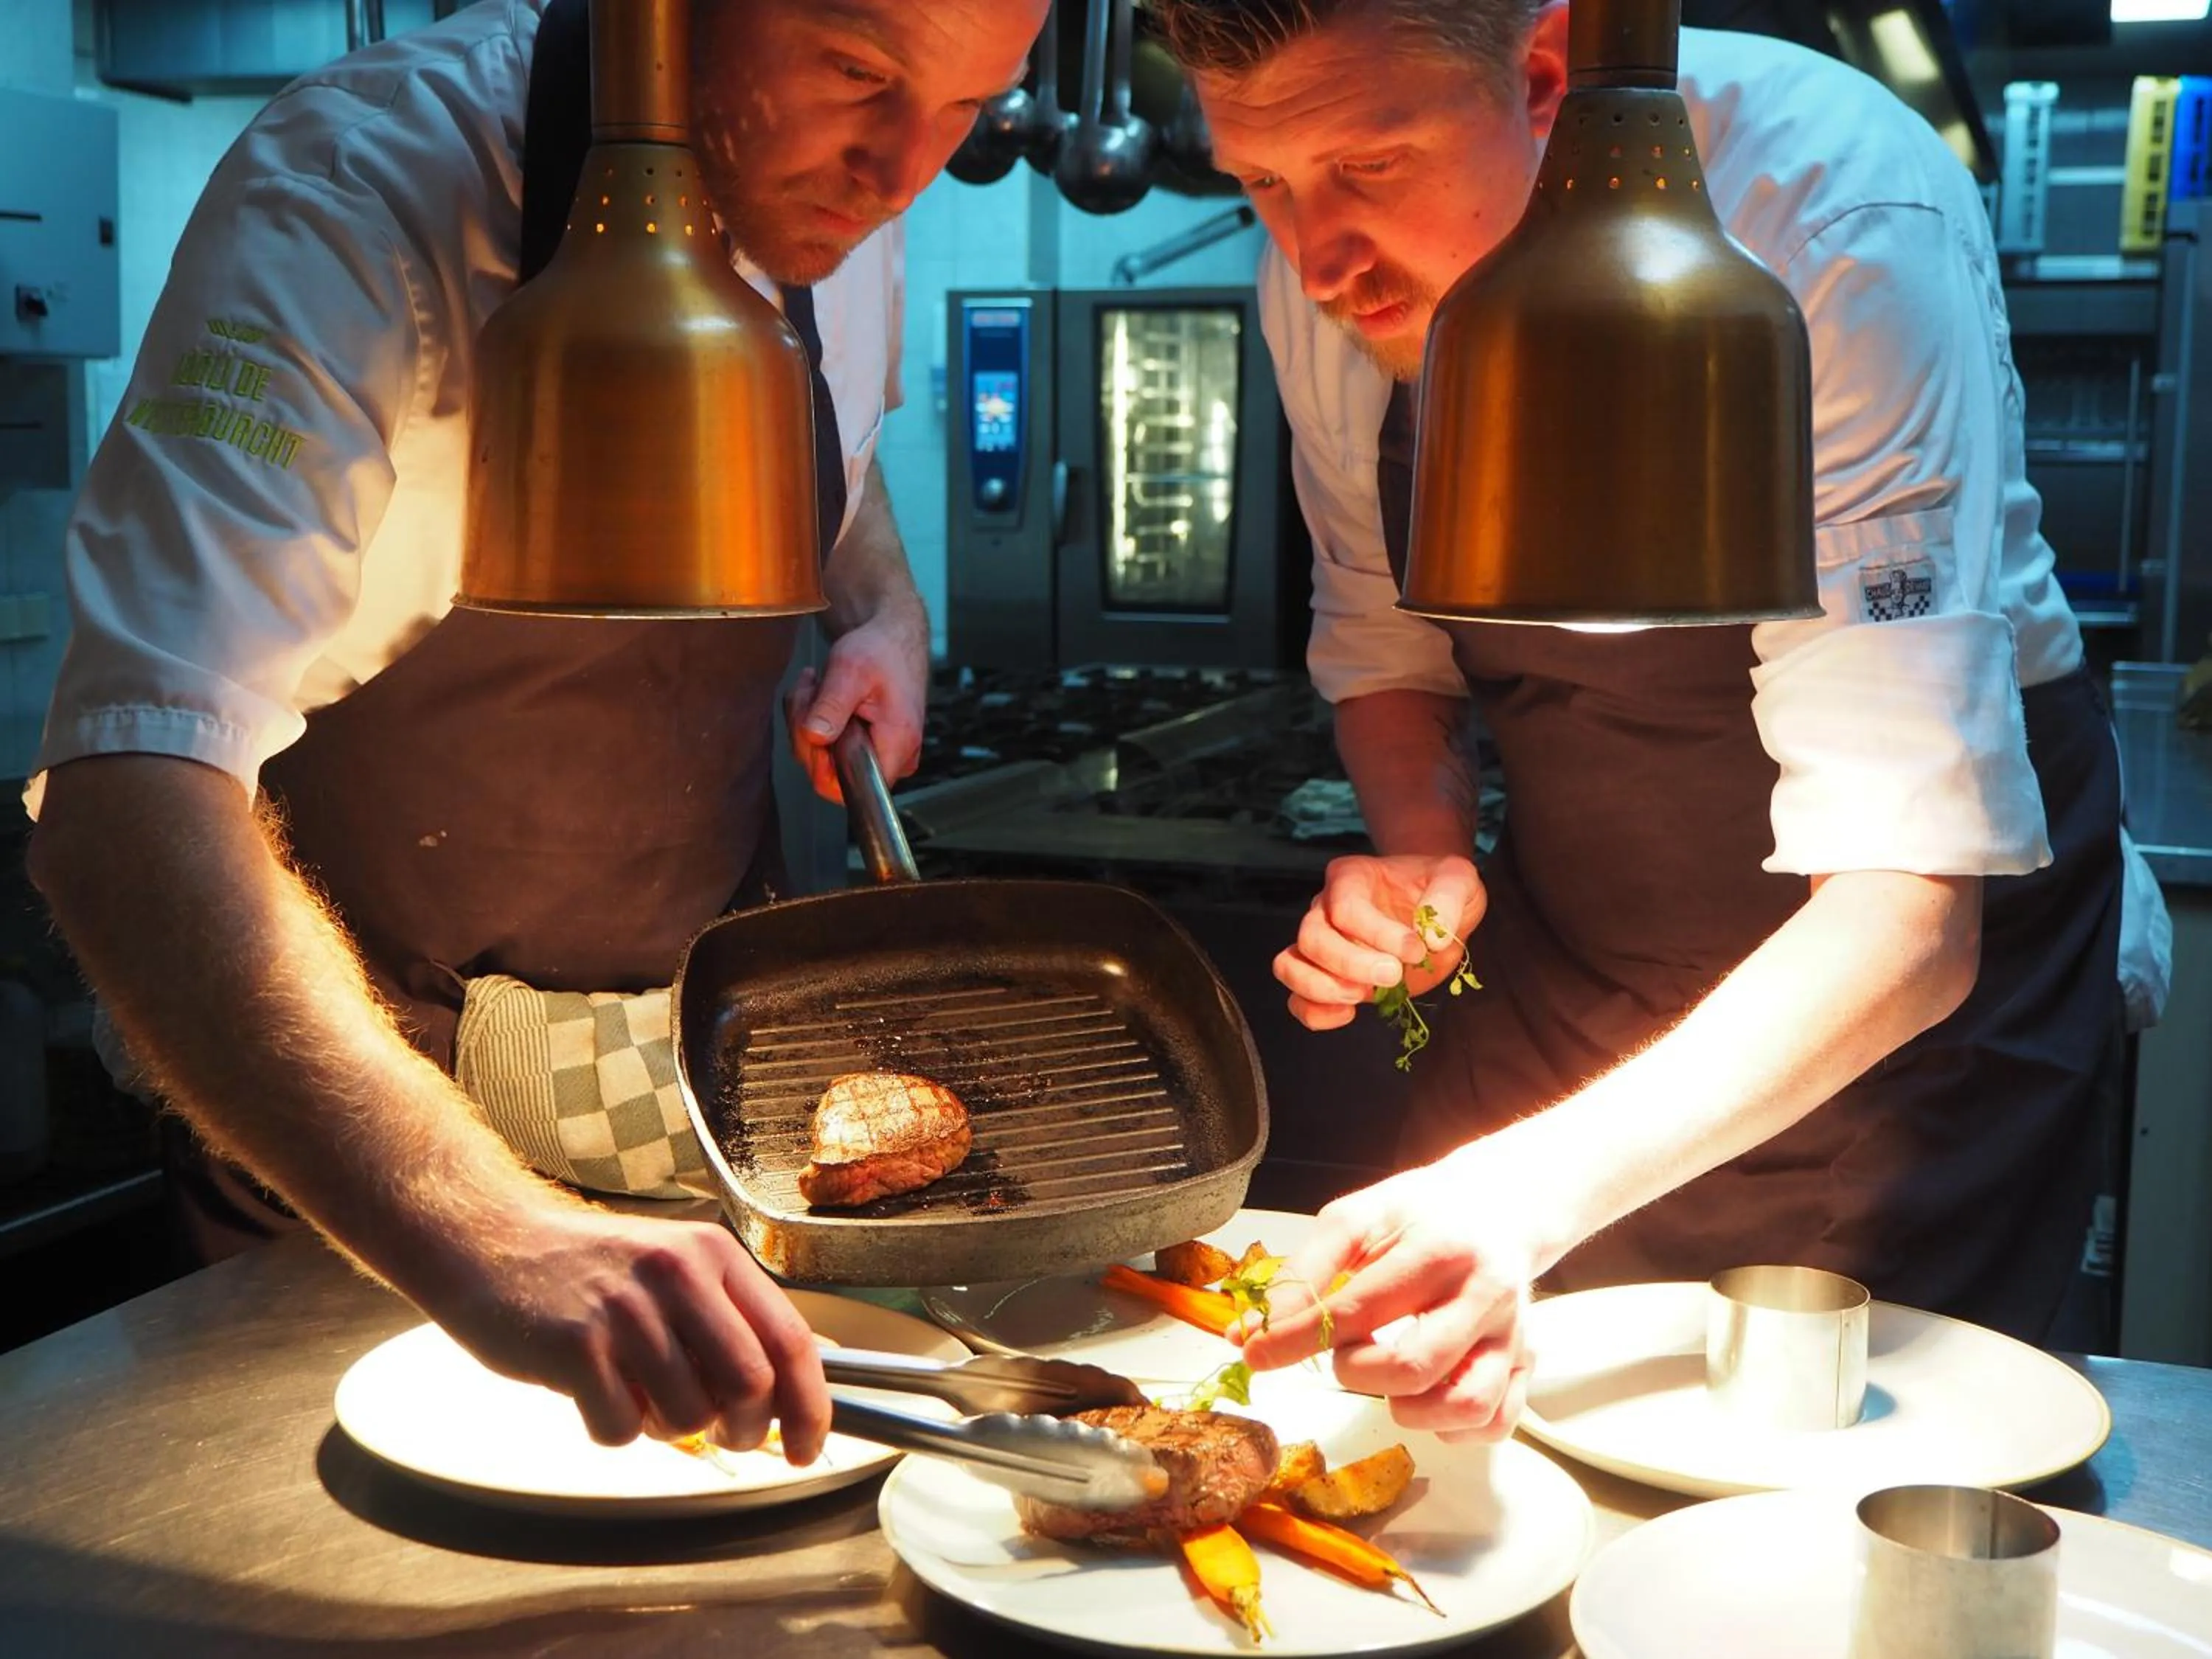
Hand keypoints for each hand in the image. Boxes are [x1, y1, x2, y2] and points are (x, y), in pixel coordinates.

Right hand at [420, 1204, 832, 1464]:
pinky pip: (620, 1429)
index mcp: (714, 1256)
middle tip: (725, 1435)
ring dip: (670, 1428)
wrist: (494, 1242)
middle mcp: (678, 1275)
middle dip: (747, 1430)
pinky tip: (593, 1390)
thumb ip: (734, 1318)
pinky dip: (613, 1429)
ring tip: (640, 1392)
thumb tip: (802, 1377)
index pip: (790, 1339)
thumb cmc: (591, 1270)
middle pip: (751, 1385)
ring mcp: (626, 1310)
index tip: (809, 1447)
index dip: (811, 1405)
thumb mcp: (675, 1270)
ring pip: (689, 1416)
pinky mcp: (576, 1346)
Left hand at [786, 611, 928, 801]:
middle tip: (812, 694)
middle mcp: (895, 757)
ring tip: (818, 688)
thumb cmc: (880, 649)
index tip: (813, 729)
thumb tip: (815, 738)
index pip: (852, 789)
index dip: (821, 766)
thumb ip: (832, 706)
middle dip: (807, 733)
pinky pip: (830, 751)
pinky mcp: (870, 748)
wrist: (892, 638)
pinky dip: (815, 722)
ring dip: (807, 723)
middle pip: (832, 775)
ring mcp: (883, 754)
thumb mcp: (850, 670)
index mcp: (897, 742)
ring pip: (825, 762)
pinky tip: (822, 697)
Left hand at [1235, 1150, 1540, 1442]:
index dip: (1296, 1339)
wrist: (1500, 1205)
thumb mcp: (1356, 1219)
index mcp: (1440, 1250)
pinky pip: (1494, 1424)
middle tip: (1347, 1352)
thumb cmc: (1421, 1213)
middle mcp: (1485, 1296)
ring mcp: (1513, 1336)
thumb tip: (1250, 1334)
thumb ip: (1304, 1273)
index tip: (1256, 1353)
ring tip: (1387, 1378)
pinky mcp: (1527, 1365)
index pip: (1358, 1310)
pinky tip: (1426, 1397)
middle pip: (1414, 1366)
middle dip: (1357, 1373)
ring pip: (1466, 1407)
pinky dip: (1450, 1427)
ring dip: (1410, 1410)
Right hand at [1273, 854, 1484, 1031]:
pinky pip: (1297, 999)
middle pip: (1311, 936)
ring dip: (1321, 988)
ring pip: (1289, 965)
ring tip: (1362, 996)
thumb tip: (1432, 937)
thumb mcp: (1459, 879)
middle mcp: (1326, 907)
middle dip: (1350, 963)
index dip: (1378, 934)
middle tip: (1393, 975)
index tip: (1417, 949)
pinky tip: (1350, 1013)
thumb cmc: (1440, 891)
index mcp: (1351, 877)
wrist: (1434, 912)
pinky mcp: (1327, 977)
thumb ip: (1450, 895)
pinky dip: (1315, 1013)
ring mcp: (1321, 944)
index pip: (1346, 907)